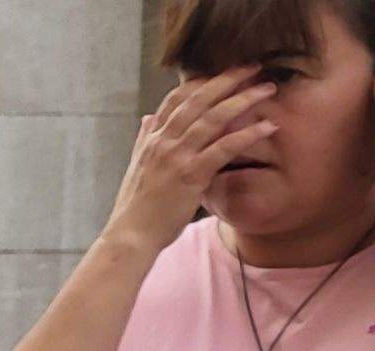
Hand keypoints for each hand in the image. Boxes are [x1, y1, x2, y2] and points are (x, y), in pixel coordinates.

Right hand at [107, 70, 276, 253]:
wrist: (130, 235)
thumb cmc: (136, 206)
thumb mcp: (136, 167)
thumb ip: (144, 139)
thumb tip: (148, 118)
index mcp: (151, 139)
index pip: (175, 99)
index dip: (201, 81)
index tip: (223, 71)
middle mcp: (163, 142)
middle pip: (198, 100)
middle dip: (228, 79)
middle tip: (253, 67)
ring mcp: (176, 157)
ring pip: (213, 118)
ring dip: (243, 99)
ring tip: (267, 89)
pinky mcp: (191, 175)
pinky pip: (224, 148)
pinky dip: (248, 134)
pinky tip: (268, 125)